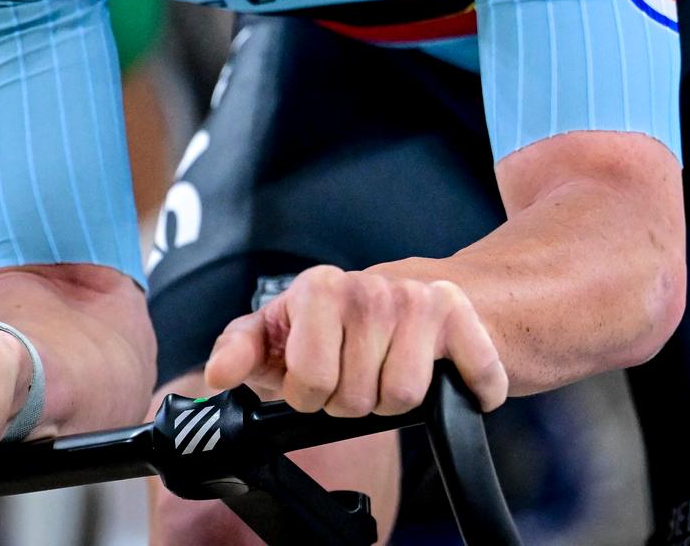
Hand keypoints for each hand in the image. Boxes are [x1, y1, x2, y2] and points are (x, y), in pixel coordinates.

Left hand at [202, 265, 507, 416]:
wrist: (406, 296)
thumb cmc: (332, 326)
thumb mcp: (276, 333)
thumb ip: (239, 349)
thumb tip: (217, 373)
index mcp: (320, 287)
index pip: (310, 383)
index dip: (310, 397)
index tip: (315, 381)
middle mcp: (372, 287)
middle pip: (358, 398)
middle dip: (354, 401)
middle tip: (356, 376)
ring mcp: (420, 299)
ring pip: (403, 397)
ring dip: (395, 401)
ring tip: (388, 373)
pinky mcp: (462, 315)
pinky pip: (471, 381)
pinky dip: (470, 392)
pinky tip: (449, 378)